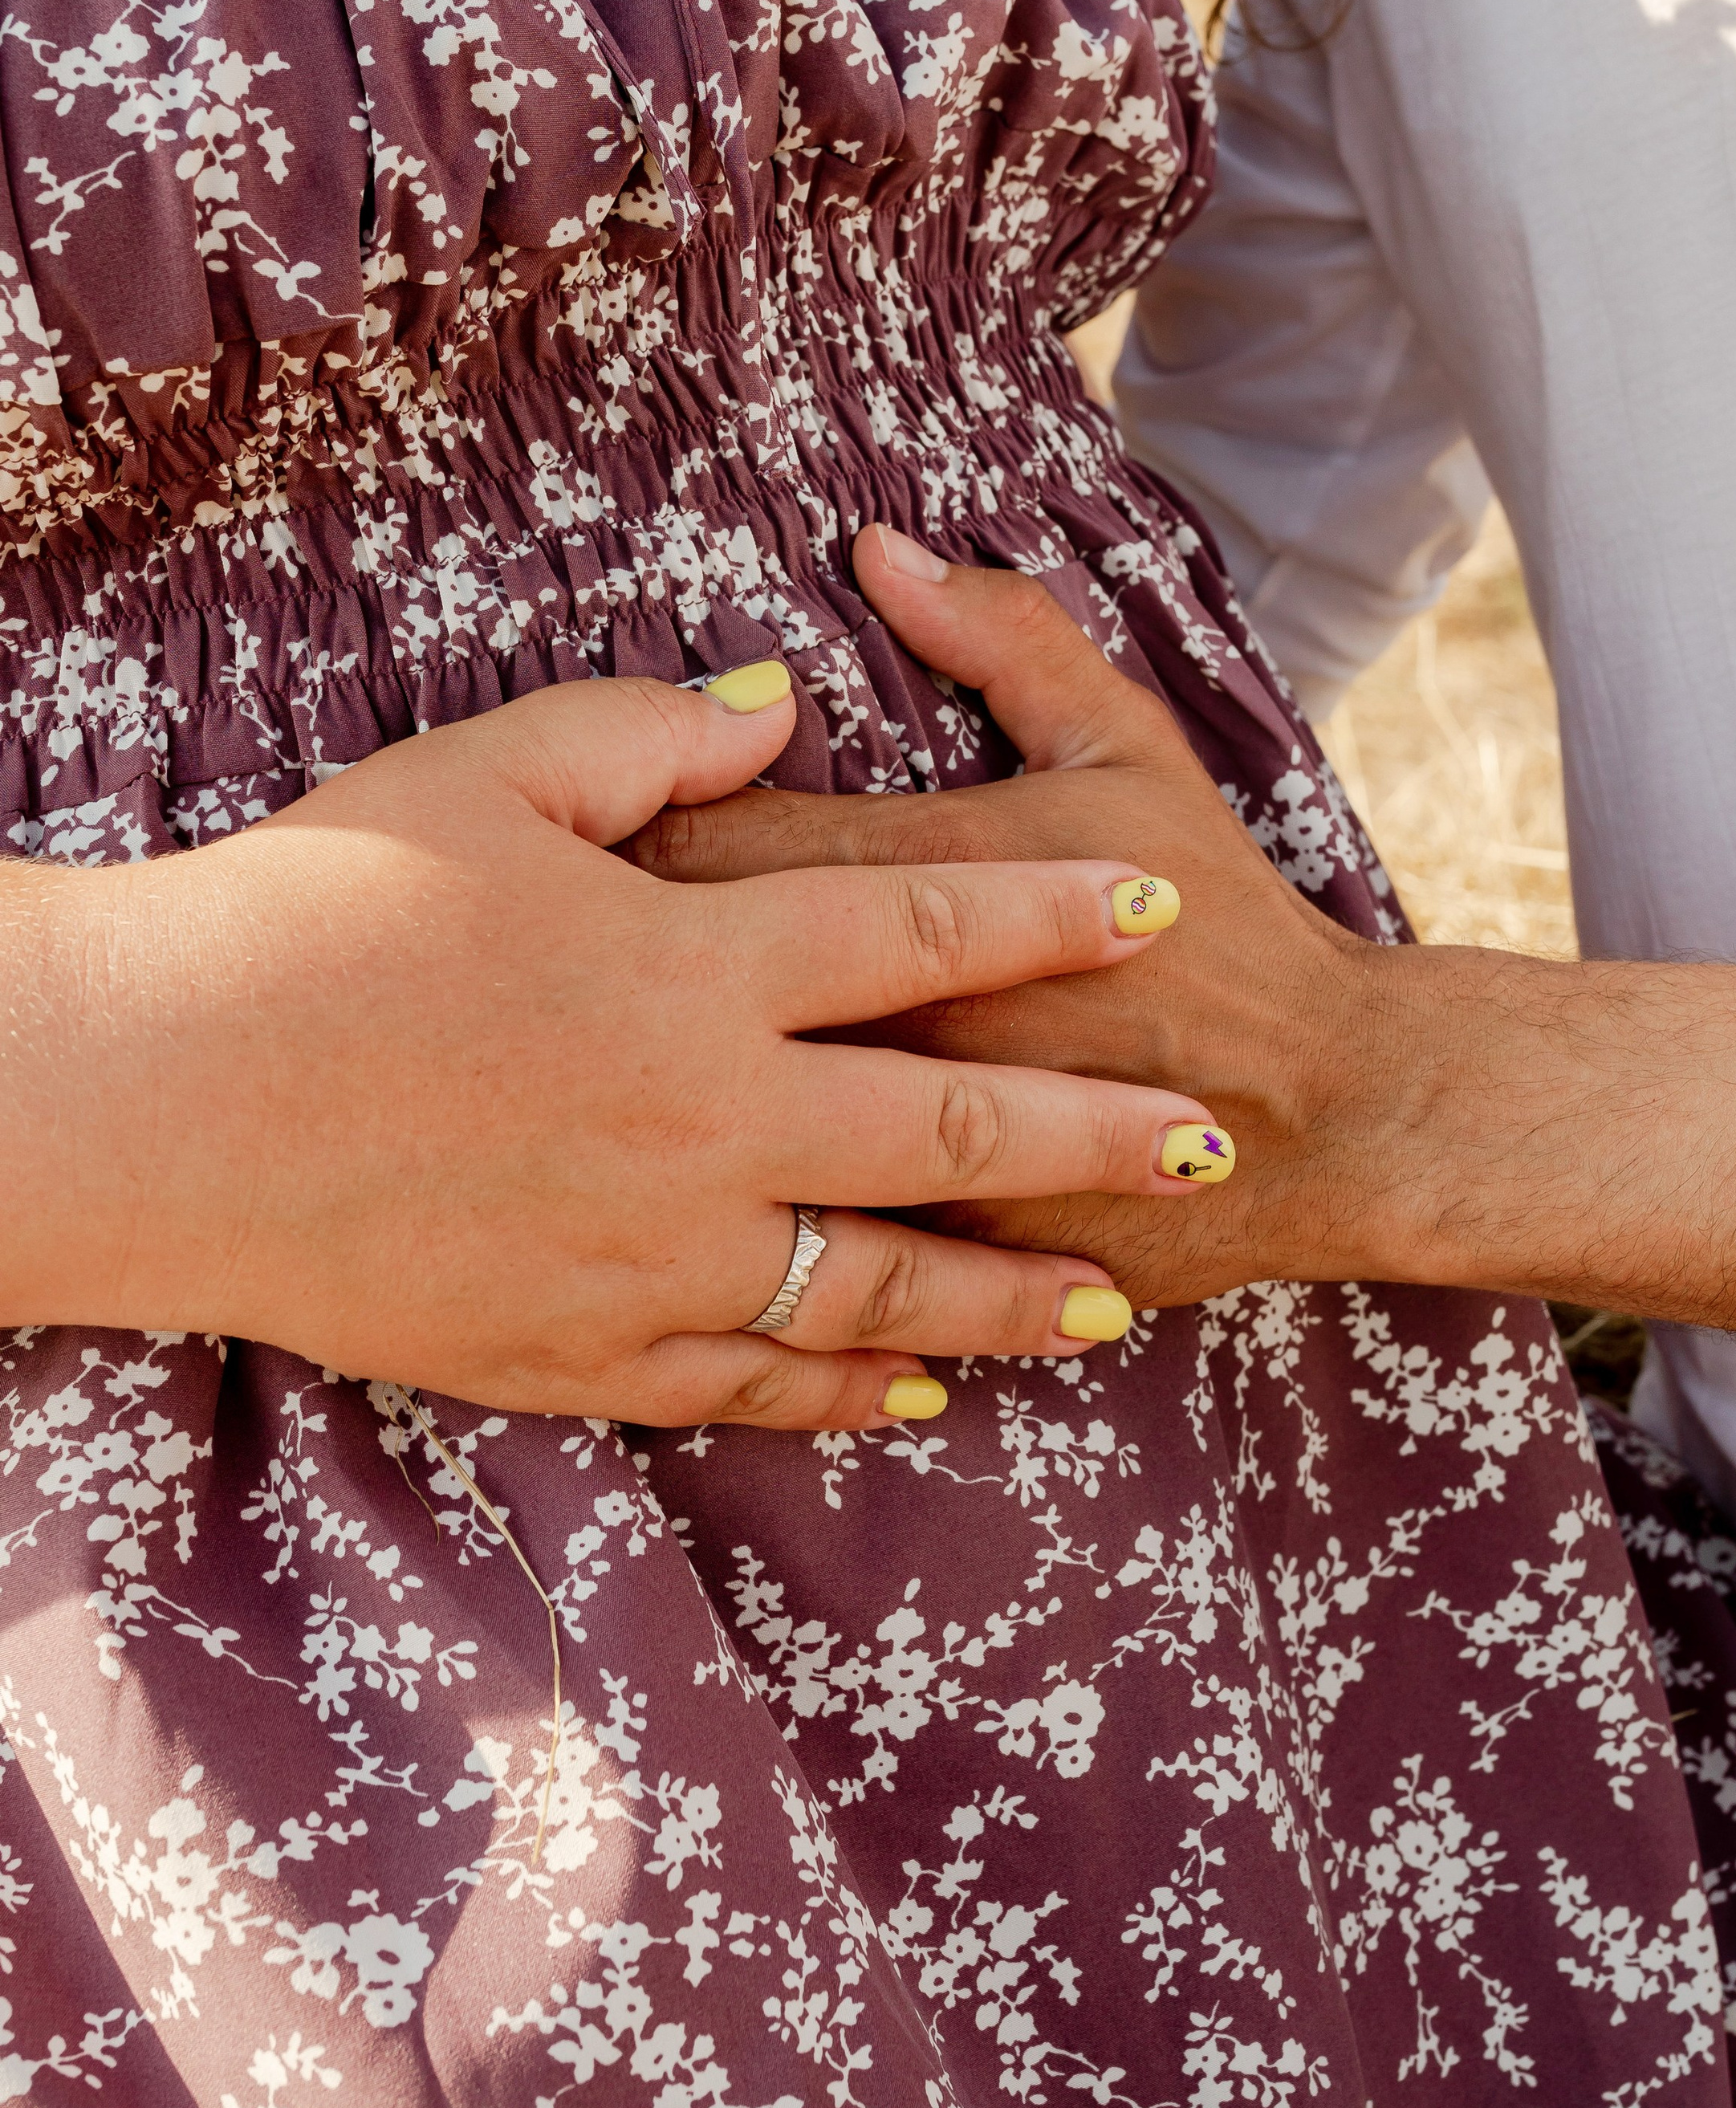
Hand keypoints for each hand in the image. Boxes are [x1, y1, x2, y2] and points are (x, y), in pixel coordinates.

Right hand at [6, 667, 1232, 1423]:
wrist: (158, 1100)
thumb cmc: (312, 914)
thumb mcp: (481, 777)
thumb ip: (651, 738)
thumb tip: (782, 709)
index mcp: (694, 963)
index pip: (926, 921)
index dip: (1054, 909)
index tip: (1155, 907)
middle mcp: (705, 1119)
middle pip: (947, 1125)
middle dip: (1093, 1137)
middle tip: (1206, 1147)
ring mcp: (650, 1254)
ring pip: (876, 1288)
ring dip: (1003, 1298)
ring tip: (1103, 1311)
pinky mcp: (579, 1349)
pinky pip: (747, 1385)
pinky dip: (842, 1394)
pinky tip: (915, 1397)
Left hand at [631, 535, 1389, 1306]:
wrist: (1331, 1117)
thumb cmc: (1222, 923)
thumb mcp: (1130, 749)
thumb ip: (1002, 639)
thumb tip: (876, 549)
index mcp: (921, 888)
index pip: (693, 838)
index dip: (617, 833)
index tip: (586, 838)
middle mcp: (891, 1024)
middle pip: (666, 983)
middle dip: (598, 960)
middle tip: (546, 946)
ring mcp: (904, 1155)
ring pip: (702, 1125)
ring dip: (637, 1093)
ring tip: (584, 1066)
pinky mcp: (923, 1260)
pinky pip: (779, 1243)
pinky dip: (720, 1212)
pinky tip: (669, 1191)